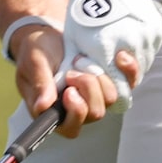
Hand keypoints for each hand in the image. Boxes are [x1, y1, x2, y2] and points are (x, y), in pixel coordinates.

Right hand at [12, 23, 138, 139]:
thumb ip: (39, 83)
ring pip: (111, 98)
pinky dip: (127, 70)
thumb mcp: (33, 62)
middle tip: (72, 71)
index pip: (70, 127)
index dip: (76, 113)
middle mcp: (77, 109)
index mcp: (54, 112)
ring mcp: (96, 97)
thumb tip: (42, 107)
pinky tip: (119, 56)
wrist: (50, 35)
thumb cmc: (37, 51)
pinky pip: (128, 83)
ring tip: (81, 61)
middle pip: (95, 113)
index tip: (69, 91)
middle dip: (87, 88)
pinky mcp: (109, 82)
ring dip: (99, 78)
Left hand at [63, 0, 161, 106]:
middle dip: (120, 79)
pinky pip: (150, 51)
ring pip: (143, 67)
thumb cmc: (82, 11)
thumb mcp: (73, 41)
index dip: (111, 93)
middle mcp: (131, 45)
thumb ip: (76, 69)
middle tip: (107, 63)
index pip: (119, 93)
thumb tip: (75, 91)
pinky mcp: (156, 29)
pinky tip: (126, 39)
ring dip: (131, 66)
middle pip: (132, 82)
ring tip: (116, 49)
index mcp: (107, 50)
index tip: (102, 85)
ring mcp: (147, 36)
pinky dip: (139, 51)